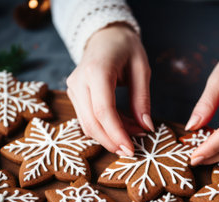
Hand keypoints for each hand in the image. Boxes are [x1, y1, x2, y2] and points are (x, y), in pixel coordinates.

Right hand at [66, 24, 153, 156]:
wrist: (105, 35)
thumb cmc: (125, 48)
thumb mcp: (142, 69)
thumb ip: (142, 99)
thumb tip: (146, 128)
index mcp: (97, 70)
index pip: (103, 110)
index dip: (117, 134)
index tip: (131, 149)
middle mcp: (79, 81)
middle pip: (91, 122)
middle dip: (112, 141)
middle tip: (133, 149)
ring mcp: (73, 88)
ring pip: (87, 124)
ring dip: (110, 136)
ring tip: (133, 133)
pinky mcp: (74, 95)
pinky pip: (87, 118)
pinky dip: (105, 128)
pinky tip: (123, 126)